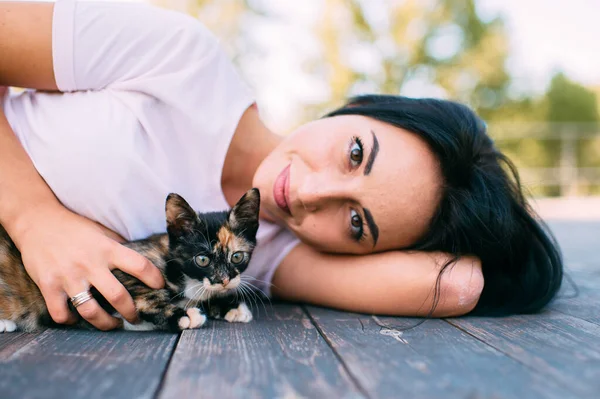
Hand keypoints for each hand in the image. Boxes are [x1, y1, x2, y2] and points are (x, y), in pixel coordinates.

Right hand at [15, 203, 163, 329]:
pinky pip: (61, 314)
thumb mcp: (101, 232)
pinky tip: (77, 319)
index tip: (160, 287)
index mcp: (107, 249)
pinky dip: (70, 321)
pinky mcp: (48, 285)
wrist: (38, 221)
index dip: (154, 278)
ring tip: (112, 324)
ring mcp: (68, 276)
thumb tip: (140, 262)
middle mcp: (90, 264)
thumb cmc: (75, 227)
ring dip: (105, 324)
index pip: (139, 265)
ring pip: (91, 311)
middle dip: (131, 313)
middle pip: (118, 297)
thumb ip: (118, 247)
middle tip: (136, 318)